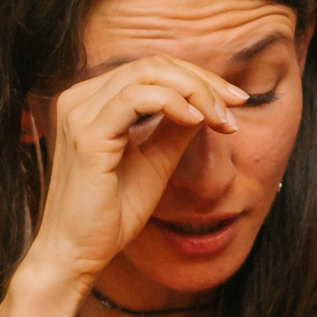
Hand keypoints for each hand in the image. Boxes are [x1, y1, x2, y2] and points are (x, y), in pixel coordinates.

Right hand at [27, 56, 244, 290]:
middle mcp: (80, 99)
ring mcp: (79, 114)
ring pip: (148, 74)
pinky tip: (198, 122)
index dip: (200, 77)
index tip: (237, 100)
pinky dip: (174, 103)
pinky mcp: (86, 135)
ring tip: (222, 120)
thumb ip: (177, 126)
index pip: (153, 69)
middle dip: (205, 81)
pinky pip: (136, 98)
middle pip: (154, 65)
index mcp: (93, 101)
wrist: (79, 251)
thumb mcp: (157, 158)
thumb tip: (210, 101)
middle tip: (238, 106)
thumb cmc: (114, 209)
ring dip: (197, 92)